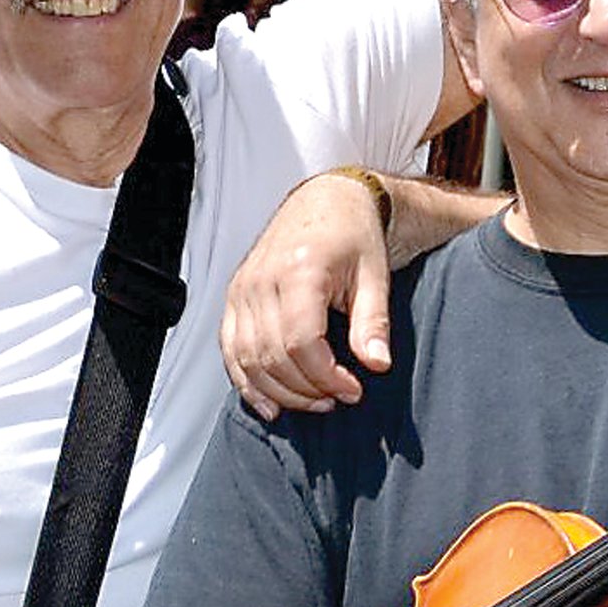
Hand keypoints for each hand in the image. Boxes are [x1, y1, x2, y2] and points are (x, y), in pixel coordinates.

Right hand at [221, 173, 393, 421]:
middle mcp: (261, 280)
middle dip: (307, 389)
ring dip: (280, 391)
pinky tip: (269, 403)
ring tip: (314, 401)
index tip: (353, 390)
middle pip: (272, 356)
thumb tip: (377, 363)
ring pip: (248, 359)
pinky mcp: (234, 298)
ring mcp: (242, 290)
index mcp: (298, 271)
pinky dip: (246, 382)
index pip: (301, 343)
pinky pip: (230, 350)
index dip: (326, 377)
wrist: (327, 202)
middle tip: (337, 399)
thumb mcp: (375, 275)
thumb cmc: (352, 235)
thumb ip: (373, 322)